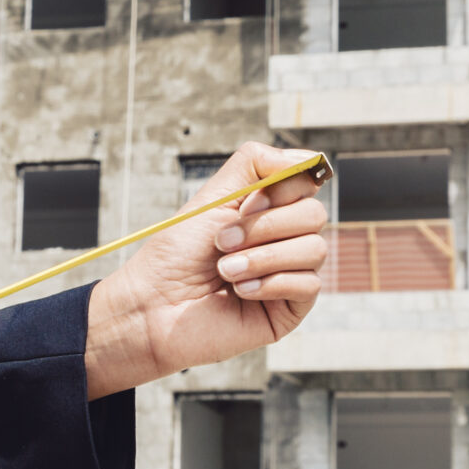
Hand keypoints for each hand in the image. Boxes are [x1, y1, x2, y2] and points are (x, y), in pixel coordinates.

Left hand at [83, 142, 328, 398]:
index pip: (307, 183)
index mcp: (268, 210)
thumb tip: (310, 158)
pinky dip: (270, 283)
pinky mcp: (290, 309)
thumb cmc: (177, 252)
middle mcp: (284, 240)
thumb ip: (256, 164)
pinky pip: (309, 284)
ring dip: (262, 257)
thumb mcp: (215, 196)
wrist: (154, 305)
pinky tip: (240, 291)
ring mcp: (290, 274)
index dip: (282, 188)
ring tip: (225, 271)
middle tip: (223, 241)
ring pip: (315, 249)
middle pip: (315, 214)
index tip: (245, 203)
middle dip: (264, 226)